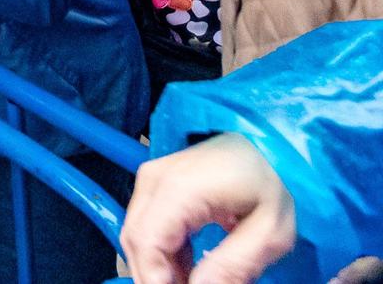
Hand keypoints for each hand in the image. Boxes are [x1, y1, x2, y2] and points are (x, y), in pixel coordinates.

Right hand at [121, 133, 294, 283]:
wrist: (267, 140)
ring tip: (188, 283)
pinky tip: (184, 271)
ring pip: (136, 235)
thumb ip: (235, 265)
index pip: (148, 243)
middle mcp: (154, 180)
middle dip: (154, 277)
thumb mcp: (271, 232)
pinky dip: (160, 254)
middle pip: (136, 241)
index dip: (154, 280)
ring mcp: (151, 179)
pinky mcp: (155, 184)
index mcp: (180, 189)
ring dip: (157, 268)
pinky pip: (146, 227)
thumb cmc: (274, 181)